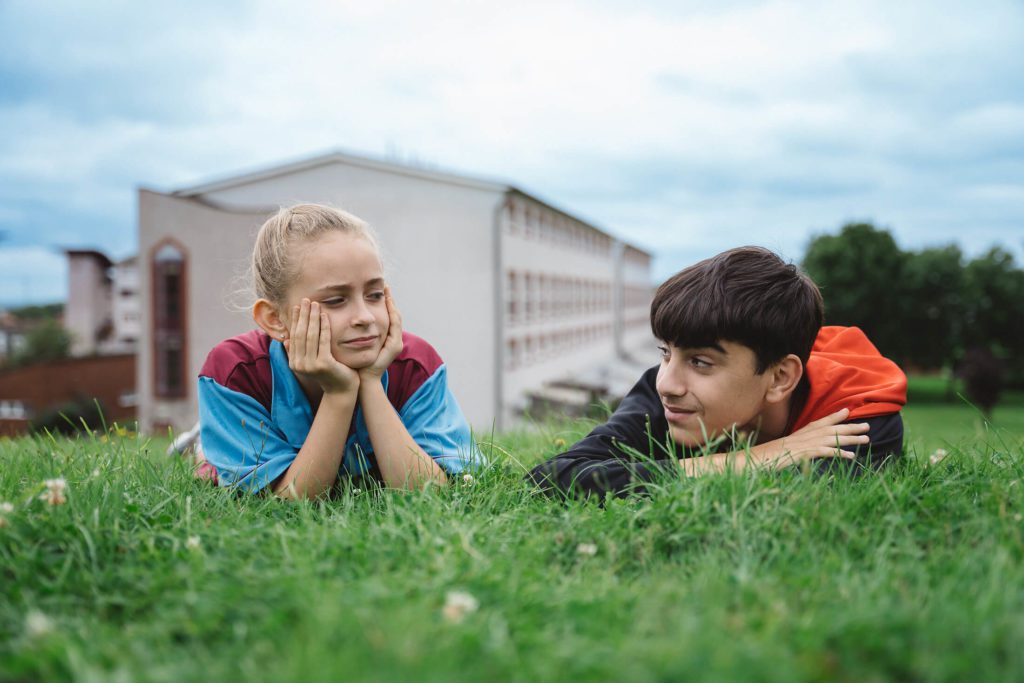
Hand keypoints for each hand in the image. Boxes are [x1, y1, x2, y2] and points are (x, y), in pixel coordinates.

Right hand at [285, 299, 358, 394]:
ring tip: (315, 304)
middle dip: (303, 315)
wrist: (341, 390)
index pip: (293, 336)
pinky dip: (324, 327)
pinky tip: (325, 315)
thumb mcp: (311, 362)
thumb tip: (286, 339)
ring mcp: (311, 365)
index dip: (295, 320)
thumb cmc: (328, 373)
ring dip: (313, 318)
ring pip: (311, 336)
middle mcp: (300, 365)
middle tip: (306, 300)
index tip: (297, 306)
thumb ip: (299, 352)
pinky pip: (323, 341)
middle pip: (300, 334)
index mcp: (294, 363)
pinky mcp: (324, 364)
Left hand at [359, 286, 403, 380]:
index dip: (386, 304)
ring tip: (387, 291)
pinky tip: (386, 302)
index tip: (380, 291)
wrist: (364, 380)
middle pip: (395, 315)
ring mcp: (397, 343)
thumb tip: (348, 319)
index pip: (388, 317)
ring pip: (396, 318)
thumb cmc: (358, 364)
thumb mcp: (358, 344)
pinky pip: (394, 324)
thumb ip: (357, 332)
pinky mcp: (395, 345)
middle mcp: (395, 340)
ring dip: (392, 304)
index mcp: (387, 339)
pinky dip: (391, 312)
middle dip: (391, 300)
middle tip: (386, 286)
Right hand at [747, 408, 868, 467]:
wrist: (749, 461)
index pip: (817, 423)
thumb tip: (796, 452)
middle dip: (848, 427)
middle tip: (867, 426)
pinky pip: (823, 452)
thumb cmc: (760, 459)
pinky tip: (850, 456)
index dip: (833, 417)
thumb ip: (790, 450)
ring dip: (849, 438)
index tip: (846, 412)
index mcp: (796, 435)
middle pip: (828, 429)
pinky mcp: (801, 454)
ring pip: (830, 438)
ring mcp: (801, 444)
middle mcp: (800, 436)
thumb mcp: (778, 452)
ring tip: (866, 439)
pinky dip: (838, 453)